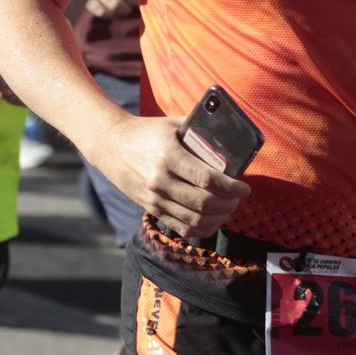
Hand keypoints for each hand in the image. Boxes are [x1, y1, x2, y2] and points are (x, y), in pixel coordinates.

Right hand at [100, 113, 249, 237]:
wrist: (111, 146)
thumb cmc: (147, 132)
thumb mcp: (174, 125)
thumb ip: (201, 133)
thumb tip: (231, 141)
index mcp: (169, 156)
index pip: (206, 179)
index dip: (231, 187)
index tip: (244, 188)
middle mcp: (160, 181)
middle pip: (203, 203)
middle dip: (228, 204)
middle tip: (238, 198)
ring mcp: (154, 198)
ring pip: (195, 219)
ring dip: (218, 217)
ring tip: (228, 208)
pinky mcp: (151, 209)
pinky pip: (181, 228)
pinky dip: (201, 229)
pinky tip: (213, 221)